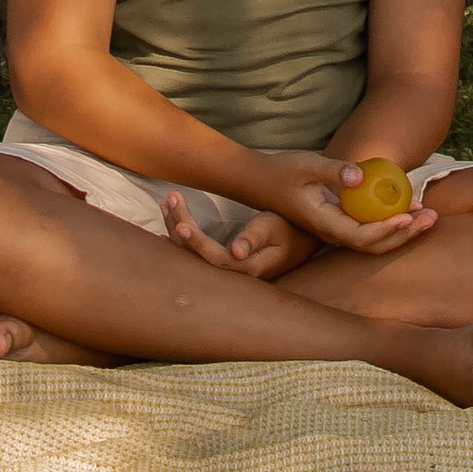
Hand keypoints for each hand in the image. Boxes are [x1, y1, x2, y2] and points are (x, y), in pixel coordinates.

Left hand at [158, 190, 317, 279]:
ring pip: (196, 253)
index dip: (197, 243)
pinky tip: (172, 224)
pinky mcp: (228, 259)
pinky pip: (201, 249)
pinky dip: (186, 234)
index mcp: (248, 268)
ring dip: (178, 226)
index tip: (181, 224)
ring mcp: (230, 267)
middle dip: (180, 226)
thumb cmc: (291, 227)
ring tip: (166, 201)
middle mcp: (235, 273)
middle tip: (169, 198)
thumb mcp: (275, 227)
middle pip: (199, 257)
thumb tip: (237, 252)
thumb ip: (255, 238)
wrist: (305, 235)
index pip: (215, 259)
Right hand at [255, 147, 438, 255]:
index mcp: (323, 224)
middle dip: (405, 235)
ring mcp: (334, 230)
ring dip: (402, 232)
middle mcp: (331, 233)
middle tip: (432, 218)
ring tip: (428, 216)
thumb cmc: (282, 170)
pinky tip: (406, 208)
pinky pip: (367, 230)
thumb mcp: (307, 164)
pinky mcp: (337, 222)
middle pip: (373, 246)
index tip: (409, 216)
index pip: (360, 236)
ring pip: (372, 241)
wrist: (259, 181)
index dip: (387, 230)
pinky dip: (389, 223)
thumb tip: (361, 175)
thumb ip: (334, 171)